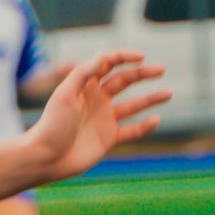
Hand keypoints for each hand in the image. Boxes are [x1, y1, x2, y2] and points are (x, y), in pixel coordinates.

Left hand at [22, 50, 170, 180]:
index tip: (140, 57)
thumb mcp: (65, 93)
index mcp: (86, 84)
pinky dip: (144, 127)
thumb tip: (105, 57)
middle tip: (161, 69)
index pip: (109, 62)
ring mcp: (104, 119)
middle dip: (143, 73)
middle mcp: (97, 99)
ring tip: (168, 93)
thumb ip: (84, 73)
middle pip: (125, 80)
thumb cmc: (52, 124)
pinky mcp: (108, 139)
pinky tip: (156, 120)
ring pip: (133, 105)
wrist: (46, 158)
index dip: (125, 56)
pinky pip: (131, 131)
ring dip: (151, 98)